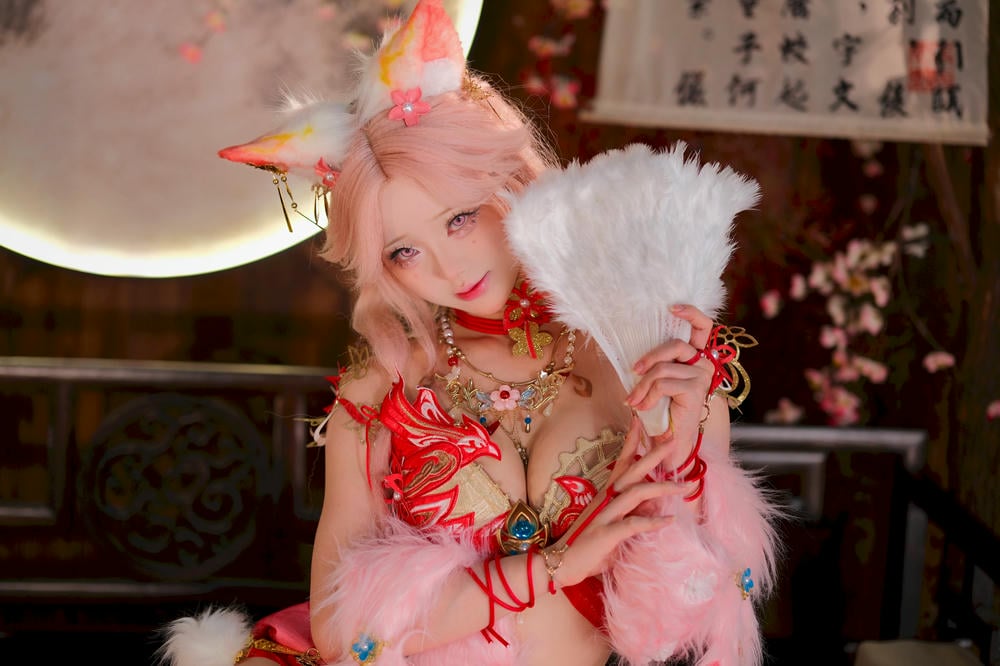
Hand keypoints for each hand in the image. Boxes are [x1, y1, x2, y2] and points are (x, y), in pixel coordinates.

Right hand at [546, 429, 685, 587]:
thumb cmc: (588, 546)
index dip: (632, 443)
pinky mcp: (606, 534)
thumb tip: (654, 509)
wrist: (560, 563)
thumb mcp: (613, 527)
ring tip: (684, 486)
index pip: (622, 463)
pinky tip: (670, 520)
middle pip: (633, 470)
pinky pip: (633, 524)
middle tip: (673, 440)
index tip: (641, 424)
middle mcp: (607, 500)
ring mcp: (606, 515)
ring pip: (637, 493)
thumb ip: (631, 516)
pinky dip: (653, 522)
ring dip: (662, 487)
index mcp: (607, 495)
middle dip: (654, 455)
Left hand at [624, 304, 715, 459]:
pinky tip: (642, 406)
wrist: (672, 442)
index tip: (672, 308)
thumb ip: (656, 363)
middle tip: (634, 371)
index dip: (690, 313)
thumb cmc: (663, 410)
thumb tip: (636, 352)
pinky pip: (662, 383)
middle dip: (650, 357)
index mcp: (697, 358)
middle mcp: (703, 364)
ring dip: (642, 386)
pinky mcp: (694, 390)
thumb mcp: (658, 381)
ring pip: (662, 369)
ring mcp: (701, 377)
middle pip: (675, 345)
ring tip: (633, 401)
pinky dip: (647, 395)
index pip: (703, 327)